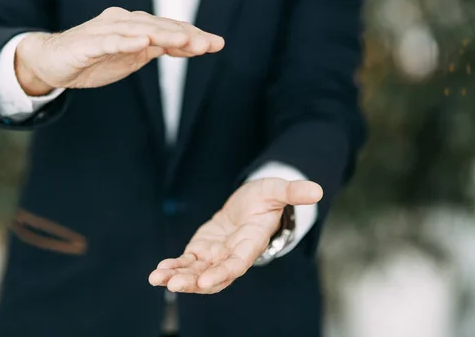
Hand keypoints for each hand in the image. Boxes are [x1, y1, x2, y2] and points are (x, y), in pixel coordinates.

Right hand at [15, 7, 224, 95]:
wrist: (52, 62)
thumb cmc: (93, 58)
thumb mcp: (131, 56)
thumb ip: (155, 49)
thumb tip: (186, 45)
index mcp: (135, 26)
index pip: (168, 29)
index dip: (192, 36)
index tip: (216, 44)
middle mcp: (122, 23)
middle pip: (159, 27)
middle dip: (186, 35)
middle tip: (210, 44)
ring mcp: (105, 32)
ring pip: (139, 31)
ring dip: (164, 35)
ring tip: (186, 40)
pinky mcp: (87, 44)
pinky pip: (109, 42)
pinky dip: (126, 42)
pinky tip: (143, 44)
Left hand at [149, 178, 322, 293]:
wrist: (250, 204)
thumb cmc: (266, 198)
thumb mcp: (277, 190)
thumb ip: (292, 192)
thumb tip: (317, 190)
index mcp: (250, 244)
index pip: (237, 263)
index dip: (223, 272)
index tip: (205, 281)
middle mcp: (232, 255)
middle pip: (213, 275)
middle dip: (193, 281)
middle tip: (173, 284)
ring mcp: (216, 255)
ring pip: (196, 272)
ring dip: (178, 277)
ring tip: (157, 279)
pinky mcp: (202, 251)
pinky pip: (186, 263)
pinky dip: (173, 267)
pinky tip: (157, 273)